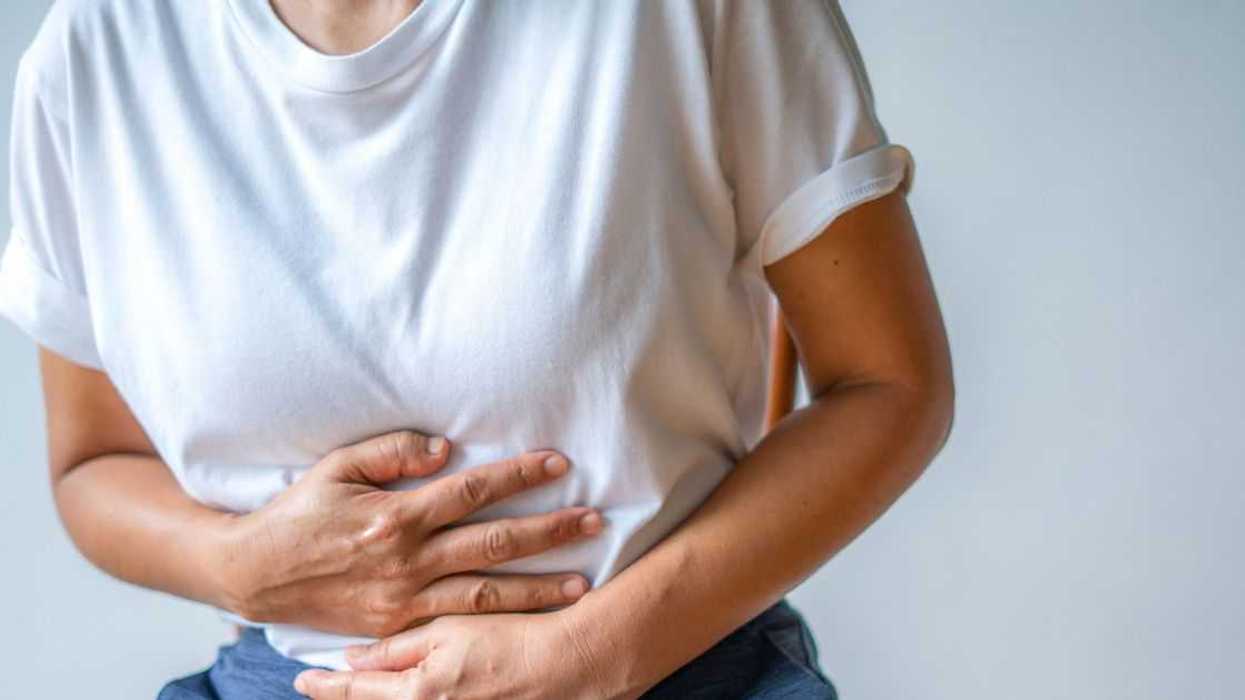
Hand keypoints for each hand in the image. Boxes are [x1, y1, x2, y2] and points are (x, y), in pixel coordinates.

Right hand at [219, 429, 604, 636]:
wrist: (255, 574)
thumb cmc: (299, 513)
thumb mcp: (337, 468)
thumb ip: (392, 452)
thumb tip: (447, 447)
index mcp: (396, 515)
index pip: (473, 491)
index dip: (519, 475)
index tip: (558, 462)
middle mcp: (407, 560)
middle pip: (494, 543)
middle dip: (550, 532)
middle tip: (594, 520)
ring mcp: (405, 599)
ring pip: (486, 593)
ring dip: (538, 588)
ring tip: (583, 582)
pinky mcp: (398, 624)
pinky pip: (457, 621)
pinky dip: (498, 619)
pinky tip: (530, 616)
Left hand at [292, 610, 621, 699]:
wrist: (573, 663)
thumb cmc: (515, 637)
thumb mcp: (454, 631)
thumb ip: (401, 646)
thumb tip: (355, 658)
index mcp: (419, 689)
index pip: (360, 690)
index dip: (329, 685)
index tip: (302, 680)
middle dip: (344, 695)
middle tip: (314, 686)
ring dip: (377, 694)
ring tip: (353, 685)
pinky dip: (409, 696)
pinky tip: (406, 689)